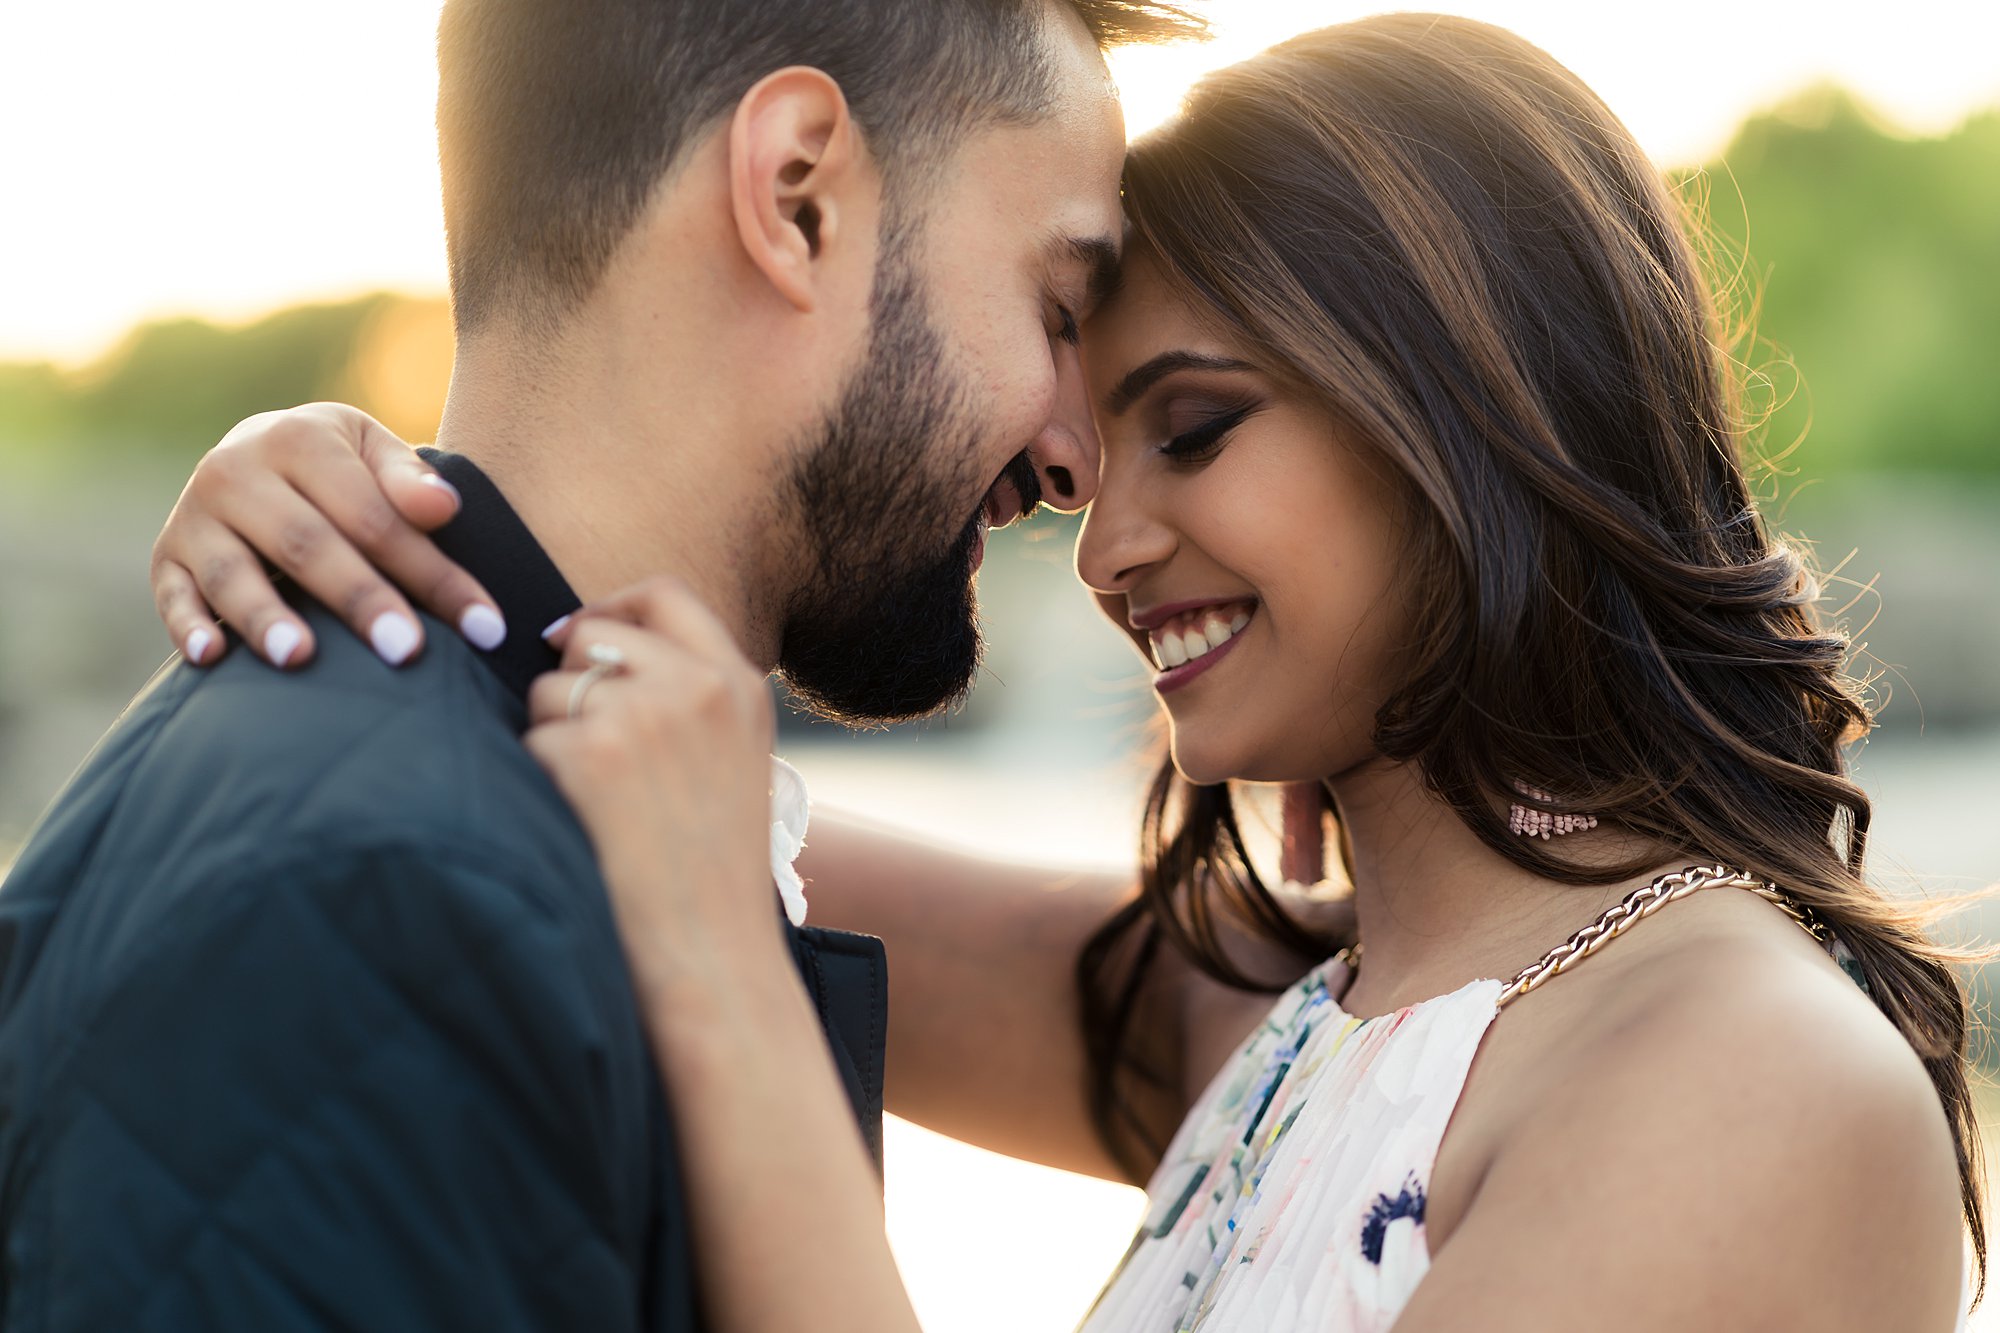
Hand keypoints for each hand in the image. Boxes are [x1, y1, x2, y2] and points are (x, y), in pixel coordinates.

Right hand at [150, 402, 499, 667]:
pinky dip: (187, 626)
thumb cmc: (338, 469)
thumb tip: (443, 509)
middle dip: (361, 600)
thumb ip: (408, 481)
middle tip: (406, 651)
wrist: (258, 454)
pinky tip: (212, 660)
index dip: (432, 574)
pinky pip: (172, 595)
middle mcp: (236, 471)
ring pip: (234, 573)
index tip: (484, 626)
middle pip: (308, 545)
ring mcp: (195, 516)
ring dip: (265, 617)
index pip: (375, 517)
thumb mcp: (373, 453)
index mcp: (298, 439)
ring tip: (300, 658)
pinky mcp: (167, 557)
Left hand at [525, 578, 783, 991]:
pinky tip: (579, 825)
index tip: (578, 636)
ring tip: (597, 805)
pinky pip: (531, 741)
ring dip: (552, 738)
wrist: (713, 953)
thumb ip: (691, 697)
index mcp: (741, 684)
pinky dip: (539, 780)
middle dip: (570, 682)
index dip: (609, 606)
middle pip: (591, 636)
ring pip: (550, 692)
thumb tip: (592, 647)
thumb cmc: (715, 872)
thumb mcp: (737, 762)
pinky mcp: (590, 756)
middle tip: (584, 749)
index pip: (664, 593)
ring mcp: (643, 716)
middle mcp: (696, 686)